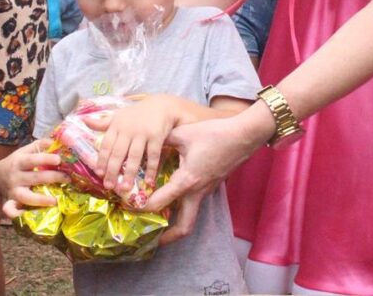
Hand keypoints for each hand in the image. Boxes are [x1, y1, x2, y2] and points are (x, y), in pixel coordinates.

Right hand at [0, 139, 66, 218]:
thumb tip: (55, 141)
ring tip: (55, 200)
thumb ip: (39, 145)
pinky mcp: (11, 202)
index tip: (59, 159)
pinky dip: (17, 215)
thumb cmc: (17, 162)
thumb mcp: (25, 151)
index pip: (33, 160)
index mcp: (19, 162)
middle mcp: (15, 177)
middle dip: (52, 178)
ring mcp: (13, 191)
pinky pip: (11, 210)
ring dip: (41, 199)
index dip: (45, 159)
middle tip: (67, 178)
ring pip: (26, 197)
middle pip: (35, 178)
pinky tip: (28, 216)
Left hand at [89, 95, 179, 194]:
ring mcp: (143, 133)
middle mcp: (128, 130)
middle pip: (118, 153)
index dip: (102, 160)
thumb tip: (84, 121)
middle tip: (109, 186)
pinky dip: (151, 169)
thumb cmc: (136, 113)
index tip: (98, 173)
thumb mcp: (118, 116)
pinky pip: (153, 155)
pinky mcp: (157, 136)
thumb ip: (103, 122)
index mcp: (116, 126)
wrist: (160, 105)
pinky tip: (149, 181)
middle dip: (112, 171)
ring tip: (125, 188)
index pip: (106, 145)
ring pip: (134, 156)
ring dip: (129, 173)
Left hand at [144, 102, 273, 244]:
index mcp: (187, 181)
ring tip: (161, 222)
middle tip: (152, 238)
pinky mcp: (212, 185)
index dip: (141, 206)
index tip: (128, 206)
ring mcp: (207, 190)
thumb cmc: (215, 134)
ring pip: (191, 216)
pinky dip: (184, 206)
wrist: (244, 135)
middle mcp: (197, 191)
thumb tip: (148, 140)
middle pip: (184, 227)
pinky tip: (174, 197)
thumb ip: (163, 139)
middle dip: (168, 237)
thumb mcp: (184, 134)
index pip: (160, 202)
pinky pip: (196, 202)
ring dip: (176, 224)